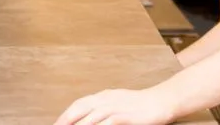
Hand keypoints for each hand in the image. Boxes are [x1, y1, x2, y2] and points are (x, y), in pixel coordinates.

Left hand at [54, 88, 174, 124]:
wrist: (162, 100)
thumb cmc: (140, 105)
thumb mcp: (118, 104)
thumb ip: (103, 110)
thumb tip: (89, 118)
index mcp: (103, 96)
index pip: (79, 104)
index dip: (66, 114)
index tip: (57, 123)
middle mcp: (107, 99)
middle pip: (81, 108)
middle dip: (67, 120)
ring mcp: (116, 106)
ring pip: (92, 116)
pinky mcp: (126, 115)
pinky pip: (109, 122)